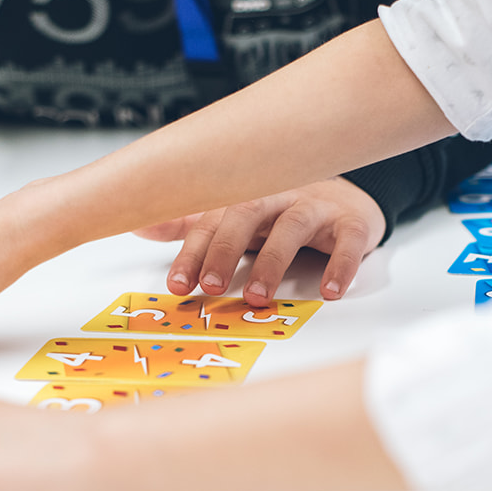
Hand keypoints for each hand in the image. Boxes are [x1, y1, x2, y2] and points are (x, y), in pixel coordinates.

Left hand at [135, 177, 385, 306]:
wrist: (349, 195)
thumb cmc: (284, 210)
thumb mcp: (235, 216)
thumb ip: (190, 224)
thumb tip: (138, 225)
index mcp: (245, 196)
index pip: (212, 220)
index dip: (193, 252)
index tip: (178, 284)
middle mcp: (278, 195)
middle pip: (246, 213)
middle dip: (225, 250)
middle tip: (212, 287)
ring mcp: (316, 206)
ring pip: (292, 226)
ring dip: (273, 261)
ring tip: (259, 295)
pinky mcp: (353, 221)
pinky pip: (348, 240)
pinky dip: (340, 264)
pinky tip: (330, 291)